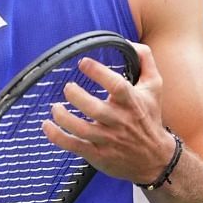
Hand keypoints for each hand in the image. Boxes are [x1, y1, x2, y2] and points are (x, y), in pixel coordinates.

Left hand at [41, 41, 175, 183]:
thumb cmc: (149, 117)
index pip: (117, 86)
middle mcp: (119, 121)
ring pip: (81, 129)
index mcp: (132, 103)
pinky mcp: (97, 154)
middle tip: (68, 87)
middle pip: (95, 110)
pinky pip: (74, 146)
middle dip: (77, 96)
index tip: (83, 63)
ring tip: (55, 107)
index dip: (99, 73)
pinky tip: (46, 125)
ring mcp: (107, 139)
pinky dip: (57, 136)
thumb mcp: (154, 88)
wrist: (156, 159)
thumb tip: (130, 43)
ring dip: (63, 117)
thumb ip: (145, 61)